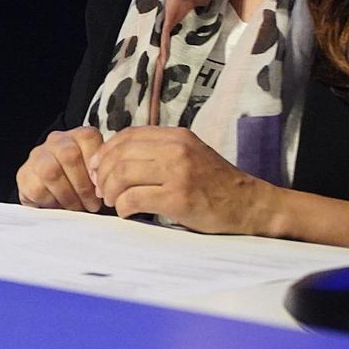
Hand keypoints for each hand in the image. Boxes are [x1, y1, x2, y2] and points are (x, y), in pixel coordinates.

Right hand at [16, 127, 105, 211]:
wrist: (53, 194)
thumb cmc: (82, 185)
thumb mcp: (98, 176)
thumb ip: (104, 175)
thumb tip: (106, 188)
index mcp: (79, 136)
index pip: (89, 139)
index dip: (96, 167)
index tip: (102, 189)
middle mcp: (57, 141)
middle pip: (69, 155)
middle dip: (83, 186)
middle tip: (92, 205)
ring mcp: (38, 156)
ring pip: (51, 171)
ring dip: (68, 195)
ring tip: (77, 208)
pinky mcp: (24, 175)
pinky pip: (37, 188)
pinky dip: (52, 202)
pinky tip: (60, 206)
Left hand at [88, 126, 272, 232]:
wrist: (251, 205)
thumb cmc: (216, 184)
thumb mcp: (190, 154)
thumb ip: (159, 151)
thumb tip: (115, 159)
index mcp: (177, 136)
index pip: (127, 136)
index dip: (105, 152)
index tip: (97, 169)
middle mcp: (177, 149)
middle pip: (120, 155)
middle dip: (103, 174)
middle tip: (102, 190)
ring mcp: (178, 173)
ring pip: (123, 175)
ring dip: (110, 191)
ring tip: (113, 202)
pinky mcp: (179, 198)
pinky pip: (134, 198)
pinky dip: (123, 207)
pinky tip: (127, 212)